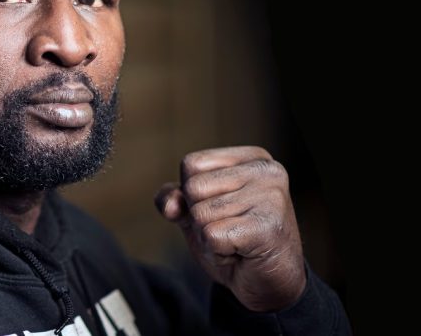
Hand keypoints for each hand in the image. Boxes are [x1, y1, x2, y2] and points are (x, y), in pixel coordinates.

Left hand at [155, 146, 305, 311]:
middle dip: (199, 218)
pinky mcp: (266, 227)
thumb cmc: (233, 239)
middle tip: (230, 229)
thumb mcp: (196, 211)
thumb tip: (171, 206)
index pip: (191, 164)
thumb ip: (174, 198)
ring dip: (209, 238)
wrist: (268, 283)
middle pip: (193, 188)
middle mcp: (266, 171)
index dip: (192, 195)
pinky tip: (241, 254)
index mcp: (253, 157)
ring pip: (200, 214)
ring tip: (237, 242)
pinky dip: (217, 252)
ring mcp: (270, 197)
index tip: (222, 210)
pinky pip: (211, 236)